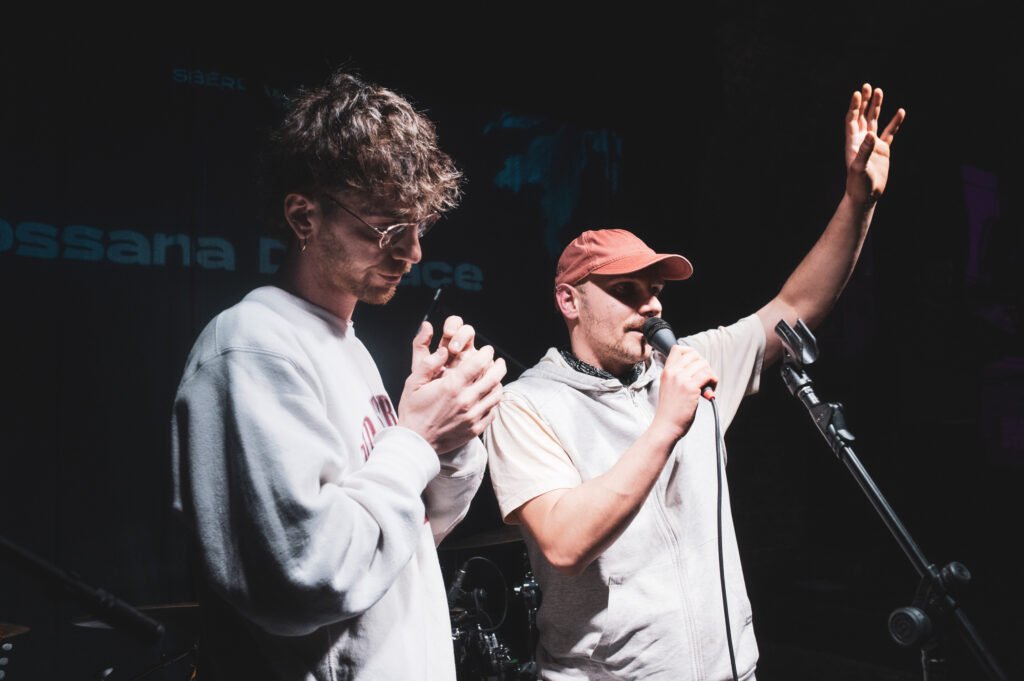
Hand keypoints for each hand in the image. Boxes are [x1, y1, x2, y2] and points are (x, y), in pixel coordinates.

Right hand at [399, 322, 507, 453]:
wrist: (415, 443)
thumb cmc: (413, 412)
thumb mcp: (413, 383)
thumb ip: (428, 364)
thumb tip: (444, 350)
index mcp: (452, 387)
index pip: (478, 363)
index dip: (486, 353)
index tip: (487, 350)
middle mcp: (466, 401)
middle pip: (494, 378)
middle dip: (499, 366)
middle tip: (499, 362)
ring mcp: (473, 416)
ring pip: (496, 395)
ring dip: (498, 383)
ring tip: (495, 378)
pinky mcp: (475, 429)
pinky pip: (492, 412)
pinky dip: (493, 402)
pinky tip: (488, 397)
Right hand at [652, 345, 717, 441]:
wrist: (666, 425)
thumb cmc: (669, 410)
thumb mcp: (667, 387)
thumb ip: (677, 376)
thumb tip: (696, 368)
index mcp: (666, 371)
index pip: (678, 349)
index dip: (690, 353)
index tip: (695, 364)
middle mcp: (673, 372)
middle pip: (694, 355)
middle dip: (703, 364)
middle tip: (704, 377)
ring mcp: (681, 379)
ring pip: (703, 364)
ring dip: (710, 374)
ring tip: (708, 385)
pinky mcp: (691, 388)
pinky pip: (708, 375)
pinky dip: (713, 380)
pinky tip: (709, 389)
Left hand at [845, 83, 905, 203]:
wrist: (866, 196)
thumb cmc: (858, 184)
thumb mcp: (860, 168)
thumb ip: (864, 151)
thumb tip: (870, 135)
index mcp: (852, 143)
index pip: (852, 120)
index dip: (854, 107)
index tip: (857, 93)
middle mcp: (861, 141)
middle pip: (862, 116)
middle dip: (865, 102)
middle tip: (868, 86)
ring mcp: (872, 145)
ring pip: (874, 121)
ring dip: (877, 107)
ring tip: (880, 91)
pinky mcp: (883, 151)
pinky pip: (890, 133)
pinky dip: (895, 123)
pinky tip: (900, 112)